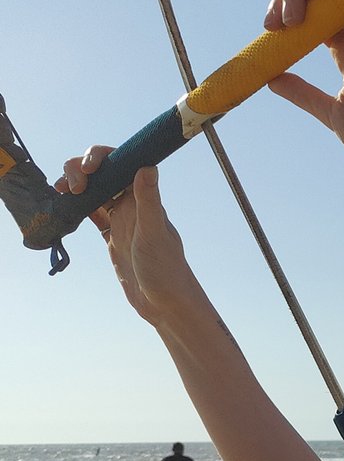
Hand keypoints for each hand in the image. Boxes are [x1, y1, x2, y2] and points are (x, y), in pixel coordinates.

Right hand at [57, 147, 201, 327]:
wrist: (165, 302)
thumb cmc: (165, 269)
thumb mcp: (153, 233)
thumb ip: (149, 201)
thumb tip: (148, 166)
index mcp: (143, 199)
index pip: (121, 164)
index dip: (100, 158)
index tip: (86, 169)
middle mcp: (133, 205)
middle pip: (103, 174)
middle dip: (81, 170)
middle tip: (70, 187)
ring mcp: (122, 220)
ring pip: (95, 192)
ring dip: (76, 185)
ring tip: (61, 191)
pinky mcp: (113, 236)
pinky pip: (92, 214)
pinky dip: (77, 206)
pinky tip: (65, 206)